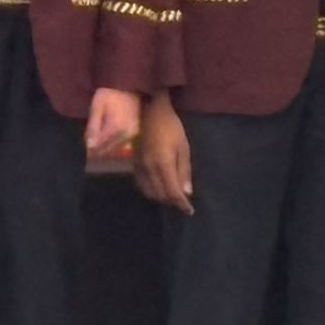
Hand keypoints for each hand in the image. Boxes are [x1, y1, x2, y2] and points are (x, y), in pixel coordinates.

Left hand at [85, 87, 141, 156]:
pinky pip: (122, 144)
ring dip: (105, 149)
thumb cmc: (110, 93)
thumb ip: (93, 126)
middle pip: (108, 150)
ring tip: (96, 144)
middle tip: (88, 149)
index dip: (90, 150)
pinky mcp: (136, 132)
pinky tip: (107, 140)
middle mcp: (126, 134)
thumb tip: (89, 146)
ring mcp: (132, 134)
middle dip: (97, 151)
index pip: (100, 146)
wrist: (128, 85)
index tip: (84, 150)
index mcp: (115, 127)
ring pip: (115, 149)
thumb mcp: (97, 106)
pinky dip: (113, 145)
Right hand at [135, 95, 193, 214]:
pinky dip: (151, 191)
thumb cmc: (172, 128)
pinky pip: (141, 185)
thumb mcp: (184, 147)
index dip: (181, 204)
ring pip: (149, 193)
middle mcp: (149, 169)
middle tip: (183, 203)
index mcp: (163, 164)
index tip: (189, 211)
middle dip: (172, 202)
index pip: (172, 192)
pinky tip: (159, 188)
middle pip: (160, 195)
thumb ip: (184, 171)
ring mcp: (139, 167)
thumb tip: (187, 193)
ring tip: (172, 197)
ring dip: (161, 198)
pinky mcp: (134, 165)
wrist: (150, 113)